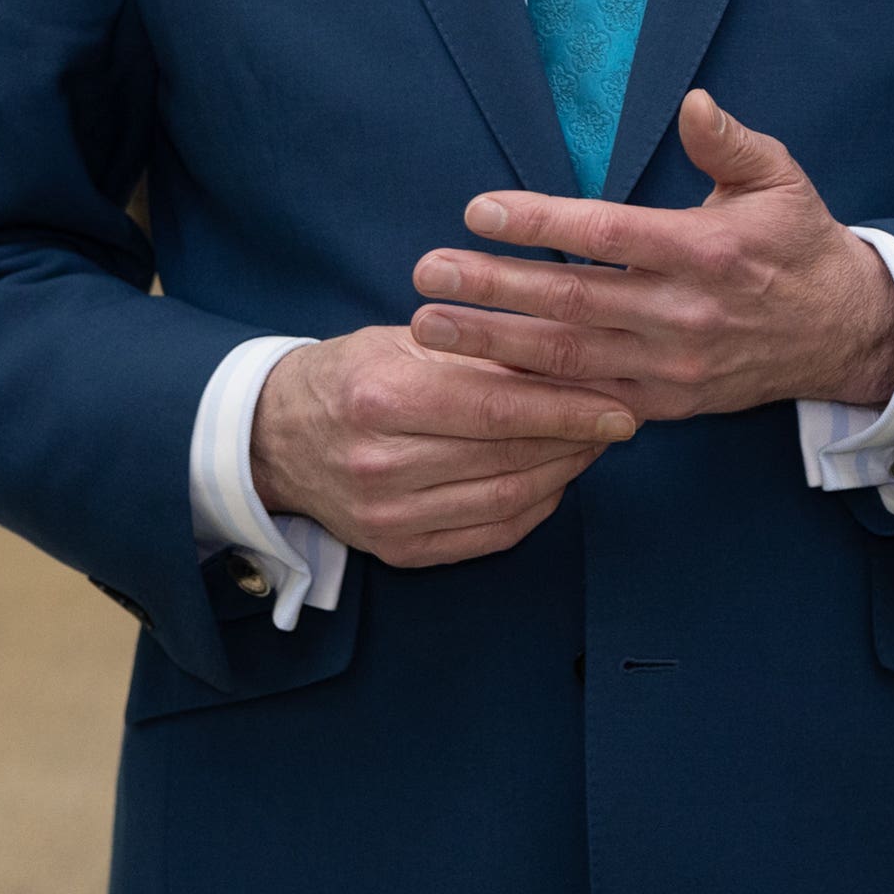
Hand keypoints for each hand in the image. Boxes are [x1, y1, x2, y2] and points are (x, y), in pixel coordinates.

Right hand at [247, 326, 634, 569]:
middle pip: (508, 457)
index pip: (496, 409)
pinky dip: (535, 507)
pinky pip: (490, 535)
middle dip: (576, 439)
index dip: (567, 409)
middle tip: (619, 418)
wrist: (274, 439)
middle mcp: (381, 466)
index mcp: (381, 400)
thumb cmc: (352, 375)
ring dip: (564, 473)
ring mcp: (388, 518)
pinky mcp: (399, 551)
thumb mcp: (406, 341)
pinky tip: (557, 477)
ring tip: (594, 443)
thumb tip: (571, 352)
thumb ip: (480, 350)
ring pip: (506, 500)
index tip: (619, 404)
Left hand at [409, 92, 893, 418]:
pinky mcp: (665, 402)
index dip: (539, 222)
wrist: (842, 331)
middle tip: (427, 271)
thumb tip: (692, 102)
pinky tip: (478, 378)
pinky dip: (530, 392)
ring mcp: (672, 366)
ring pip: (568, 356)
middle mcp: (686, 313)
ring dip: (492, 341)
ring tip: (428, 324)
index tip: (478, 210)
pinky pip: (586, 401)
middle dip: (492, 286)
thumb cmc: (800, 243)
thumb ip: (729, 142)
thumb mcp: (779, 179)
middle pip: (573, 300)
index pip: (609, 233)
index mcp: (709, 251)